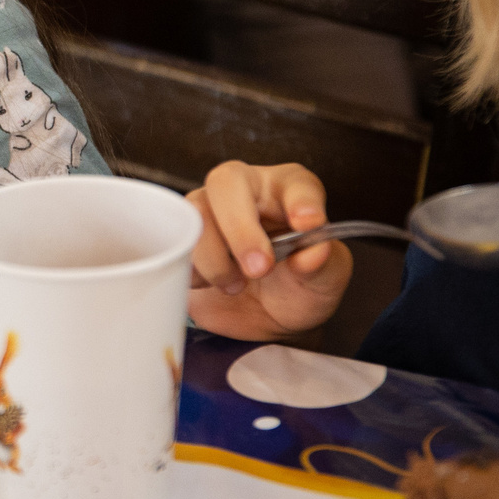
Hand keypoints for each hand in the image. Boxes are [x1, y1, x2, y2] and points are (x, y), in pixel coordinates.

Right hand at [187, 160, 352, 339]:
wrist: (263, 317)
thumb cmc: (297, 288)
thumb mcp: (326, 281)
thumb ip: (324, 265)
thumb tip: (310, 255)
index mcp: (289, 192)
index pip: (296, 183)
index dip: (301, 200)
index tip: (308, 224)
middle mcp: (247, 192)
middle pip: (227, 182)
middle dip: (240, 227)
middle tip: (257, 268)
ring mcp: (209, 211)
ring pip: (195, 213)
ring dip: (214, 257)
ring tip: (235, 285)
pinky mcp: (182, 236)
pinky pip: (172, 243)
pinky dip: (191, 269)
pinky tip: (211, 284)